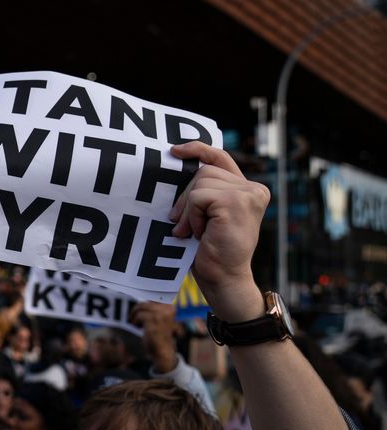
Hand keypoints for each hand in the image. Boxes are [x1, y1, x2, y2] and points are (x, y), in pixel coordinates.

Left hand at [130, 302, 176, 372]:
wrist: (163, 352)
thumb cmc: (160, 336)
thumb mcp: (160, 320)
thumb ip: (154, 309)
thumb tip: (141, 300)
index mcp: (170, 307)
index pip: (153, 299)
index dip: (144, 303)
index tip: (137, 308)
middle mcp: (168, 309)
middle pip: (146, 302)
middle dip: (137, 309)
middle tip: (133, 316)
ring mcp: (161, 314)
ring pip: (141, 307)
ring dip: (135, 314)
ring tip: (134, 322)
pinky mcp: (153, 320)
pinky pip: (140, 315)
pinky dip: (135, 320)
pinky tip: (136, 326)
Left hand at [169, 142, 269, 320]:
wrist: (224, 279)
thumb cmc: (211, 251)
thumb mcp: (208, 215)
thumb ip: (205, 192)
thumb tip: (176, 168)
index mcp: (248, 189)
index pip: (221, 158)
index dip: (198, 149)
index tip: (175, 151)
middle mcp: (254, 189)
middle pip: (204, 171)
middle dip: (186, 197)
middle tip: (181, 224)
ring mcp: (247, 194)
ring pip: (199, 183)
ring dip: (188, 210)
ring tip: (192, 232)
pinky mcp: (236, 202)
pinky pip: (198, 197)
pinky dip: (191, 216)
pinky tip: (199, 234)